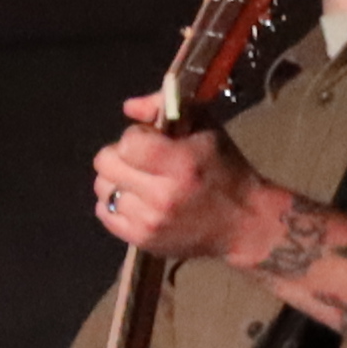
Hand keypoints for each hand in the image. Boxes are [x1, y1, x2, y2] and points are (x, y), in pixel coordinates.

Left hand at [91, 114, 281, 268]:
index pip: (128, 142)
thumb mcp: (205, 127)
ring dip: (118, 180)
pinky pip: (104, 213)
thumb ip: (164, 106)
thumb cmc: (225, 169)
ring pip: (102, 188)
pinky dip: (114, 203)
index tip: (152, 141)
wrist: (244, 223)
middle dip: (120, 155)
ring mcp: (149, 221)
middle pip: (105, 164)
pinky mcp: (142, 241)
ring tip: (140, 181)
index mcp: (181, 163)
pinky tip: (135, 199)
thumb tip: (128, 107)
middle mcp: (162, 195)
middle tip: (141, 160)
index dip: (136, 136)